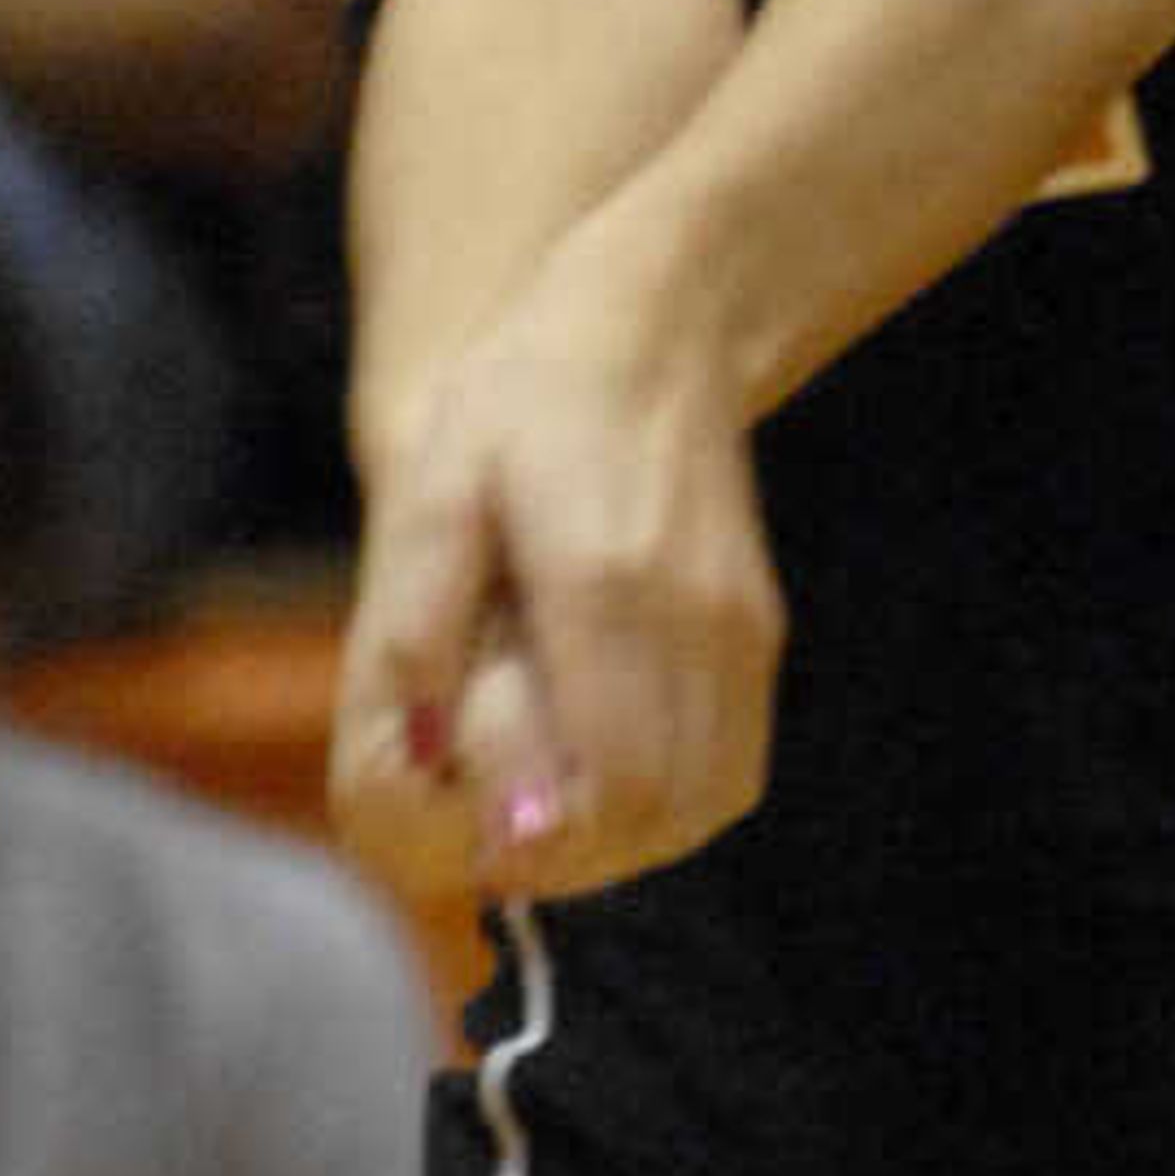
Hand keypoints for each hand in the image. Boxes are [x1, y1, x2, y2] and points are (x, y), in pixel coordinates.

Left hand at [331, 259, 786, 905]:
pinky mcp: (760, 636)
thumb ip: (415, 629)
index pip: (607, 790)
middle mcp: (693, 621)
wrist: (660, 324)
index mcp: (604, 582)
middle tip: (489, 799)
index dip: (535, 842)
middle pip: (650, 821)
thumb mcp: (432, 490)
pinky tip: (597, 752)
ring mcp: (741, 632)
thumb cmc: (521, 400)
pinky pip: (726, 773)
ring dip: (611, 833)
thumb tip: (418, 758)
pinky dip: (660, 801)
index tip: (469, 813)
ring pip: (696, 812)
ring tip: (539, 772)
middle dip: (559, 851)